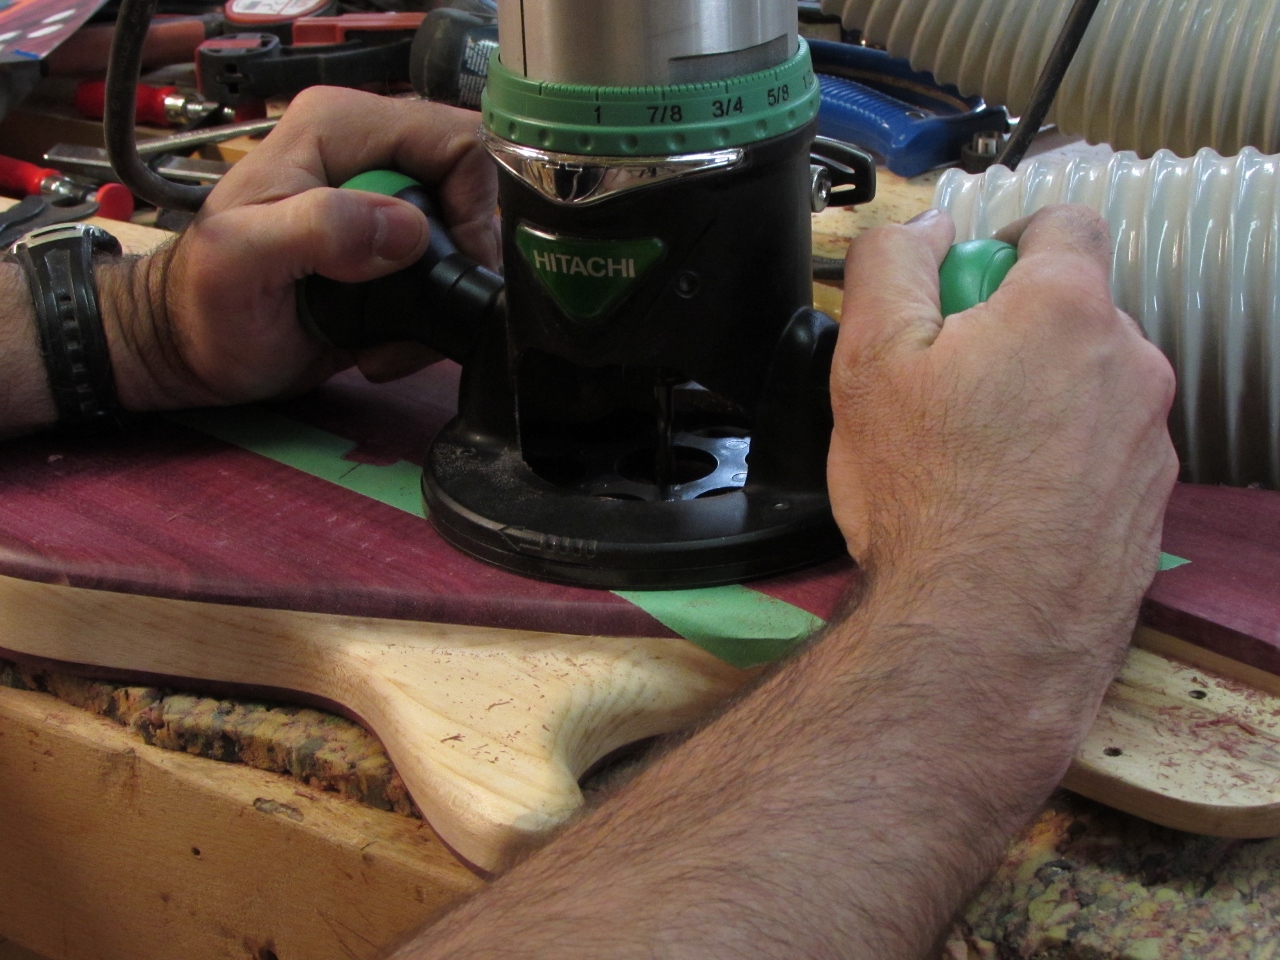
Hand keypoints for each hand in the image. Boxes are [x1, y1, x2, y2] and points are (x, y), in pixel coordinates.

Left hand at [100, 87, 499, 410]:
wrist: (192, 350)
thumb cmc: (203, 304)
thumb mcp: (243, 259)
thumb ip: (319, 228)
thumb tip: (405, 229)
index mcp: (339, 126)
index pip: (456, 140)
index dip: (471, 205)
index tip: (447, 266)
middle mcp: (372, 155)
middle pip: (473, 191)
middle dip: (459, 261)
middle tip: (418, 309)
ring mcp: (385, 203)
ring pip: (467, 241)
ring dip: (441, 299)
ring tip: (391, 335)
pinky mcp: (393, 250)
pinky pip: (450, 276)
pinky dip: (430, 318)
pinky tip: (387, 340)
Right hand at [829, 204, 1177, 678]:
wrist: (982, 633)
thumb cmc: (924, 494)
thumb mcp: (869, 360)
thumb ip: (891, 267)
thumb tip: (926, 228)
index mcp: (1067, 310)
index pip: (1066, 222)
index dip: (1012, 238)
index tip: (970, 286)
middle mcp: (1131, 365)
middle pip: (1075, 312)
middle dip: (1015, 332)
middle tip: (948, 392)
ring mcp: (1150, 441)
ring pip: (1091, 387)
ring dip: (1041, 400)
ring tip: (974, 463)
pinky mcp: (1151, 506)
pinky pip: (1103, 454)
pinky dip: (1063, 463)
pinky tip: (1007, 509)